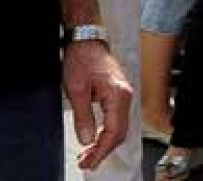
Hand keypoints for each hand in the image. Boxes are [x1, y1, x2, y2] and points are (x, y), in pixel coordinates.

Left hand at [64, 40, 132, 170]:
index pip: (113, 131)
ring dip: (105, 143)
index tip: (88, 161)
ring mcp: (124, 94)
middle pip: (119, 132)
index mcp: (118, 94)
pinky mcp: (119, 93)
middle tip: (86, 162)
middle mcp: (126, 95)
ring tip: (88, 154)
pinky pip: (117, 119)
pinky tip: (96, 138)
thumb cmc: (82, 58)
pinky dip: (107, 132)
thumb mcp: (76, 90)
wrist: (86, 40)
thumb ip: (83, 116)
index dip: (100, 150)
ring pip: (119, 127)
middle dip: (103, 150)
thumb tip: (87, 139)